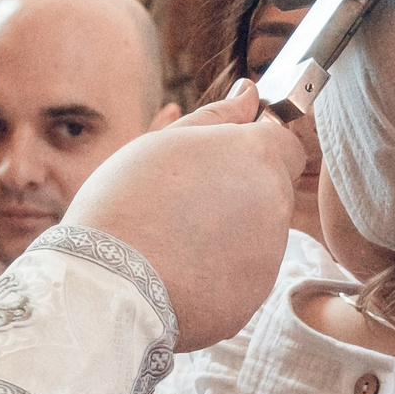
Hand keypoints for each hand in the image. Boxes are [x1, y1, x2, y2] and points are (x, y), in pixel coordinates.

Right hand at [62, 81, 301, 351]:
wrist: (108, 283)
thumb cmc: (126, 201)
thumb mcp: (166, 142)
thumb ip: (217, 117)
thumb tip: (250, 95)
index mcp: (259, 157)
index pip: (287, 147)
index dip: (257, 153)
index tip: (224, 163)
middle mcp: (276, 204)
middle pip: (272, 193)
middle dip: (240, 194)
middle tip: (185, 204)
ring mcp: (269, 256)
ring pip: (258, 237)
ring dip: (230, 236)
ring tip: (175, 241)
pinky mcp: (253, 298)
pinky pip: (242, 278)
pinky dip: (218, 275)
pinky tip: (179, 272)